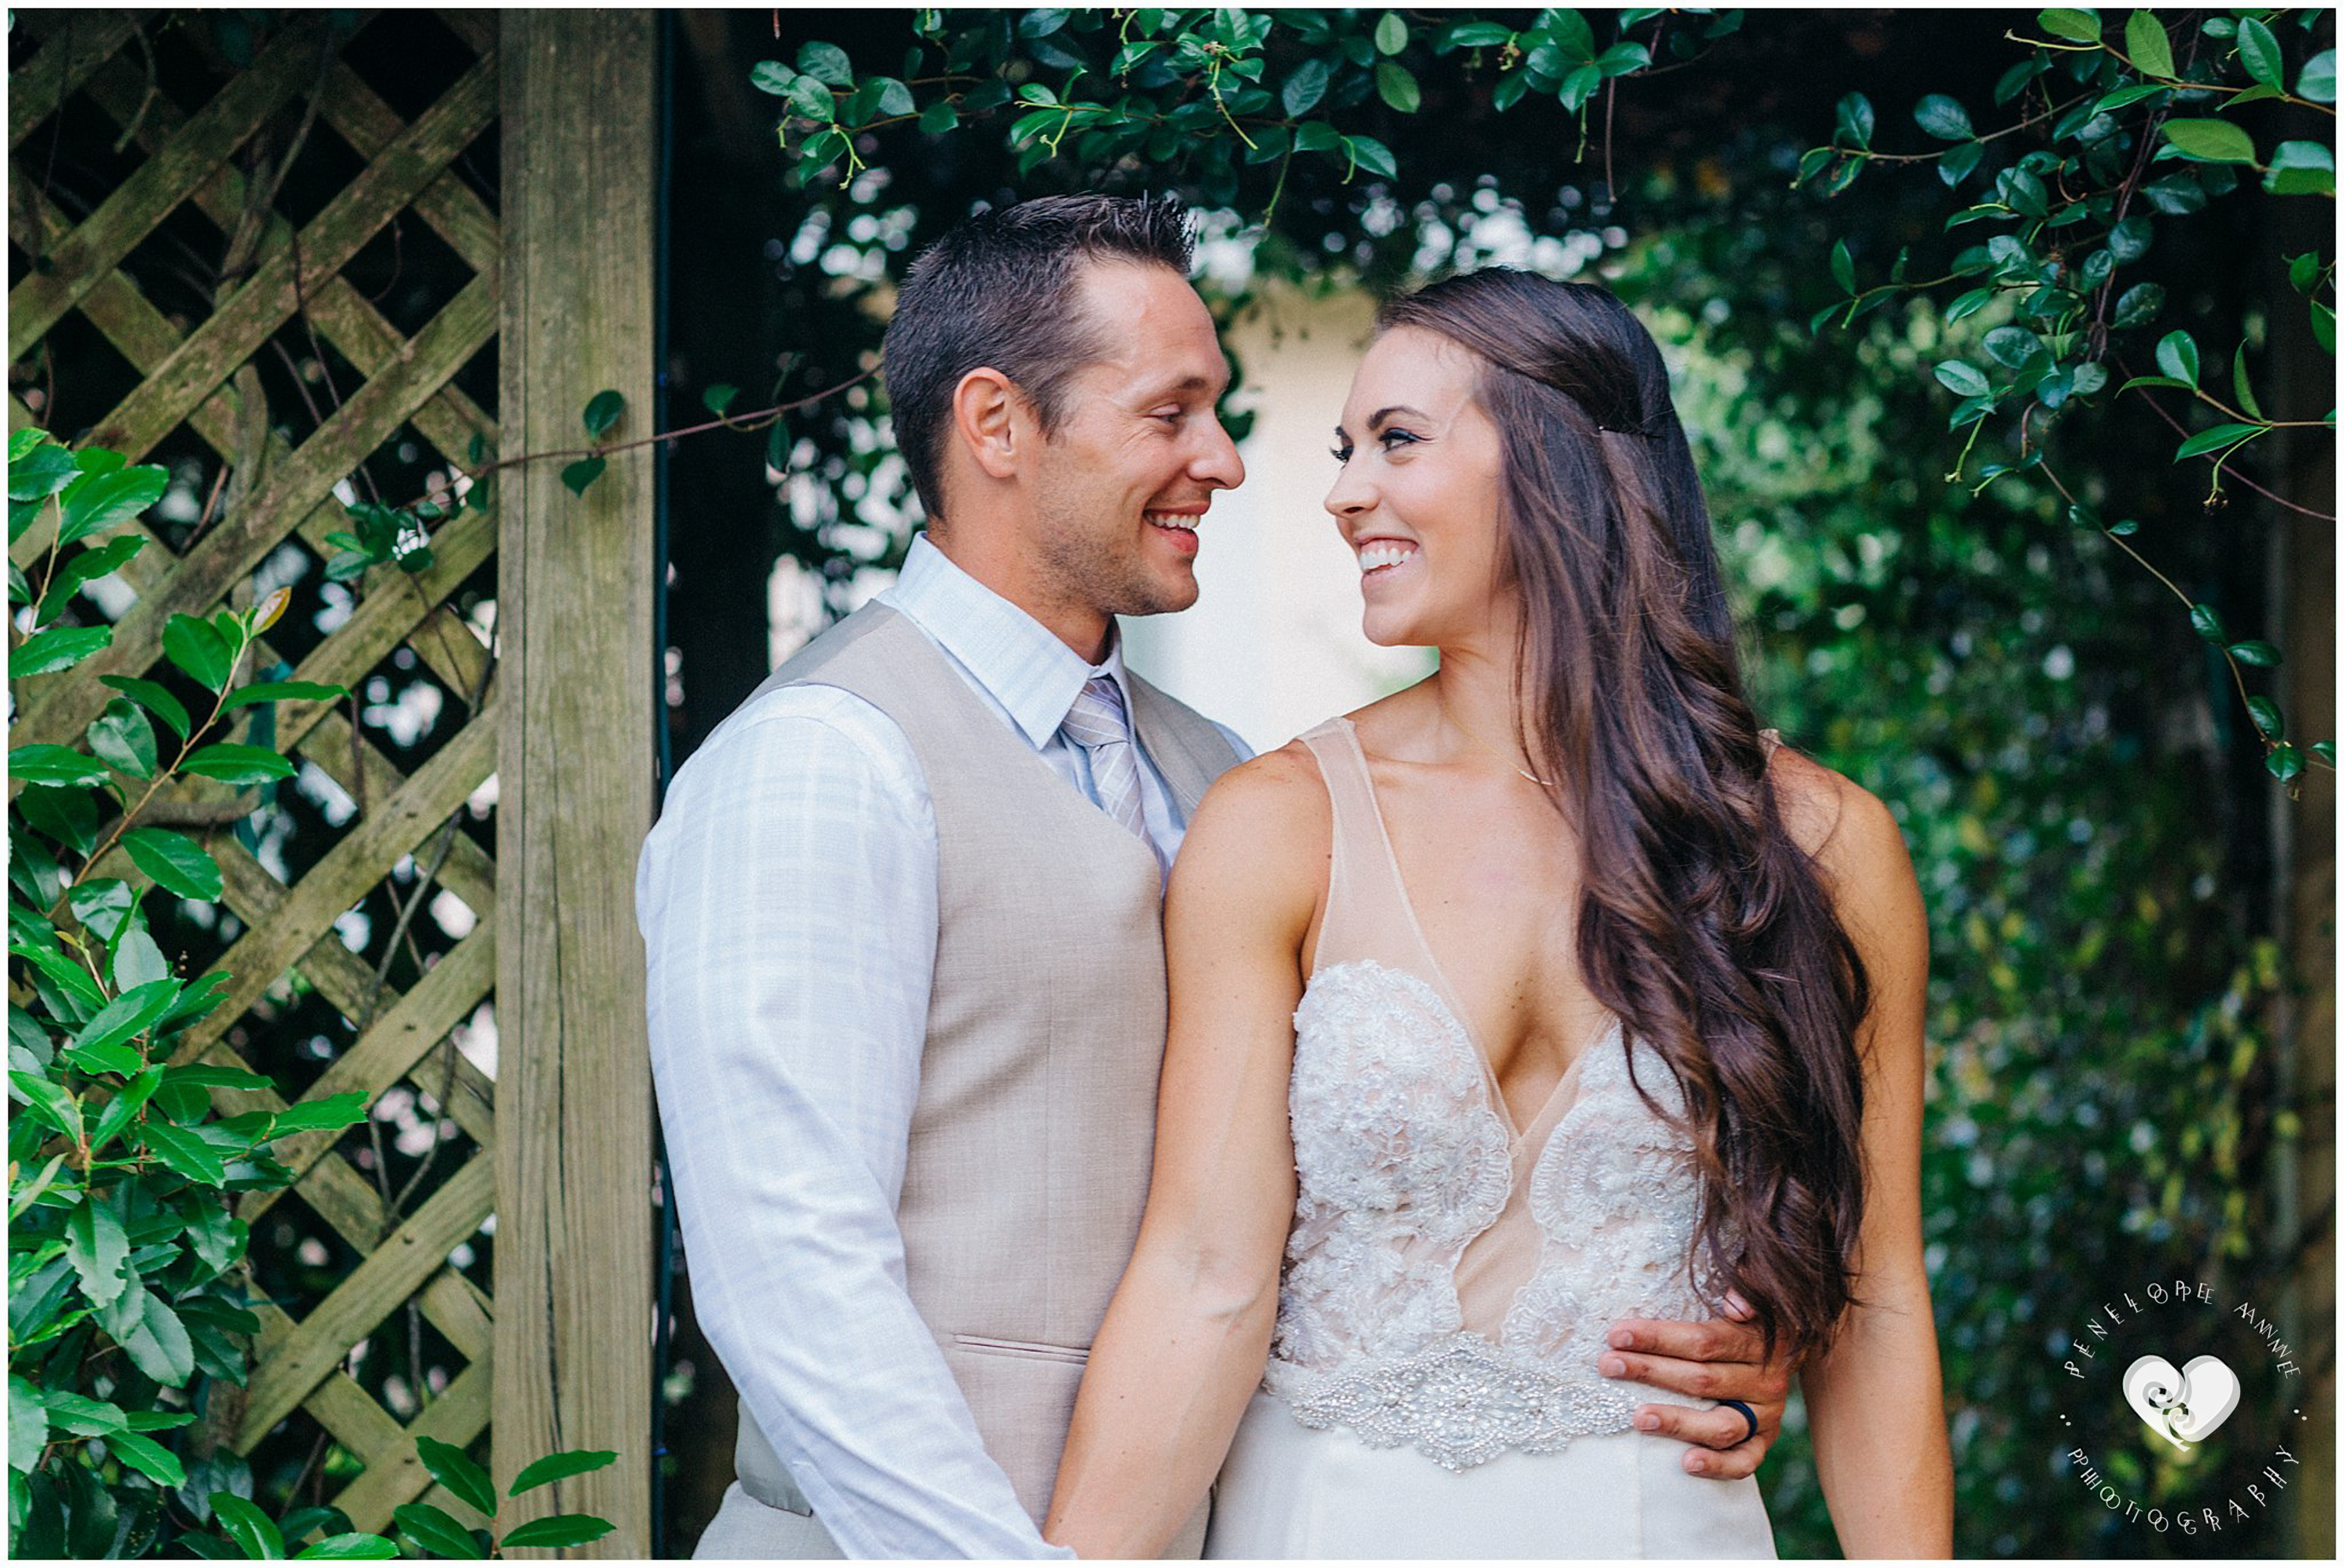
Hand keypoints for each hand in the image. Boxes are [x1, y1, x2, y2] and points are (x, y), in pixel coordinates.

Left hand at [1598, 1290, 1792, 1480]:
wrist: (1785, 1355)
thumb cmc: (1742, 1324)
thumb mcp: (1746, 1299)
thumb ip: (1741, 1291)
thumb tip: (1735, 1301)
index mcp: (1757, 1341)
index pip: (1704, 1341)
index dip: (1659, 1337)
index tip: (1617, 1334)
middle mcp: (1765, 1381)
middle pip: (1703, 1380)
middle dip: (1651, 1371)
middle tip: (1608, 1365)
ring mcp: (1765, 1416)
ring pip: (1721, 1425)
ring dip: (1678, 1421)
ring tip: (1638, 1417)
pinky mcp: (1763, 1443)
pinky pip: (1744, 1461)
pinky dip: (1717, 1465)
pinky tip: (1686, 1463)